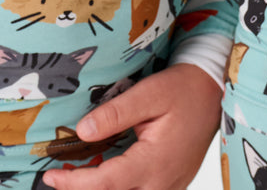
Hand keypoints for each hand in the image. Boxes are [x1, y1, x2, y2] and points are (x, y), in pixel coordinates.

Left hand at [41, 64, 220, 189]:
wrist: (215, 89)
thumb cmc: (184, 88)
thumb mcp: (149, 93)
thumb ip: (115, 113)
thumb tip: (81, 131)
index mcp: (155, 162)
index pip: (106, 184)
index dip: (75, 184)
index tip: (51, 176)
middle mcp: (162, 182)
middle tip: (60, 178)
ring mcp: (169, 186)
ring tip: (79, 176)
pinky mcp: (172, 183)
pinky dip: (121, 187)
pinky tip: (107, 173)